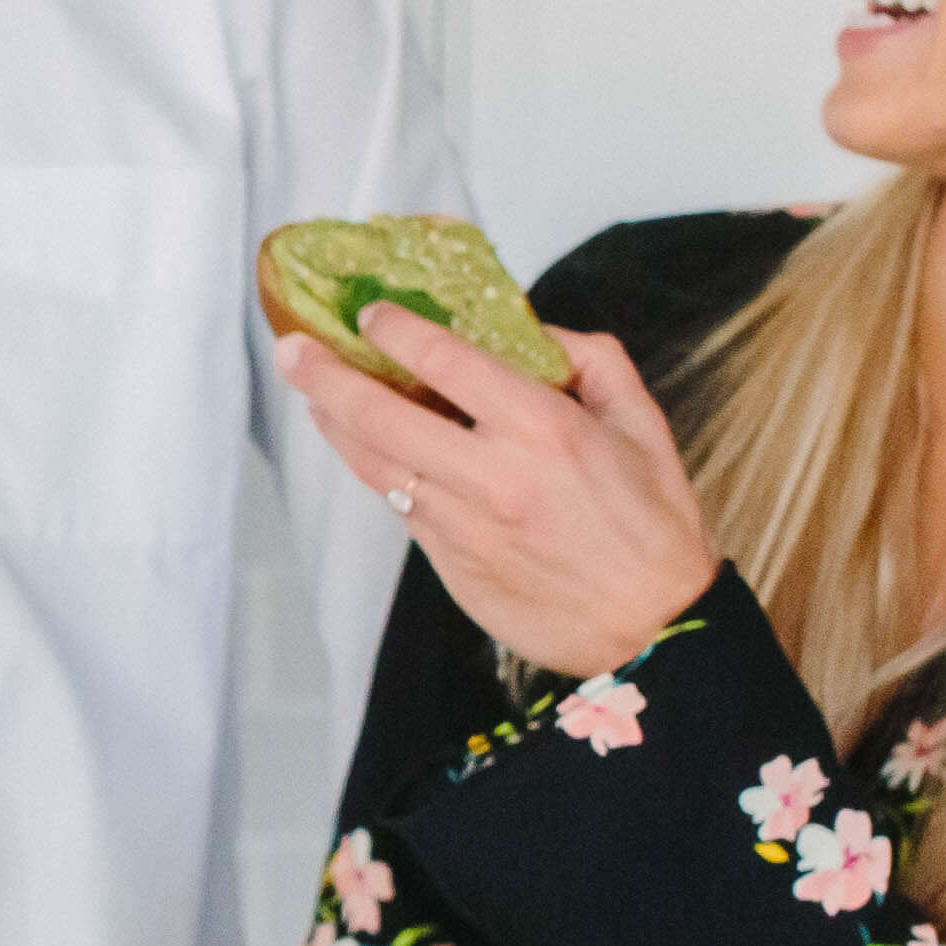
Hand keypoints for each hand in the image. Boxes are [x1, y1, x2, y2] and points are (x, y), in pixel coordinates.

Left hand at [276, 314, 719, 680]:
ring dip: (332, 423)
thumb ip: (591, 361)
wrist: (651, 631)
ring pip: (374, 464)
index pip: (445, 360)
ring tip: (308, 392)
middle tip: (292, 347)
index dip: (395, 330)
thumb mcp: (643, 424)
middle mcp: (491, 475)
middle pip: (381, 414)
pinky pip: (399, 505)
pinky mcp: (448, 563)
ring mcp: (462, 524)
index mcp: (542, 429)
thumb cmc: (652, 526)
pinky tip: (359, 445)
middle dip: (326, 374)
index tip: (371, 313)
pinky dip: (373, 468)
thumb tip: (533, 329)